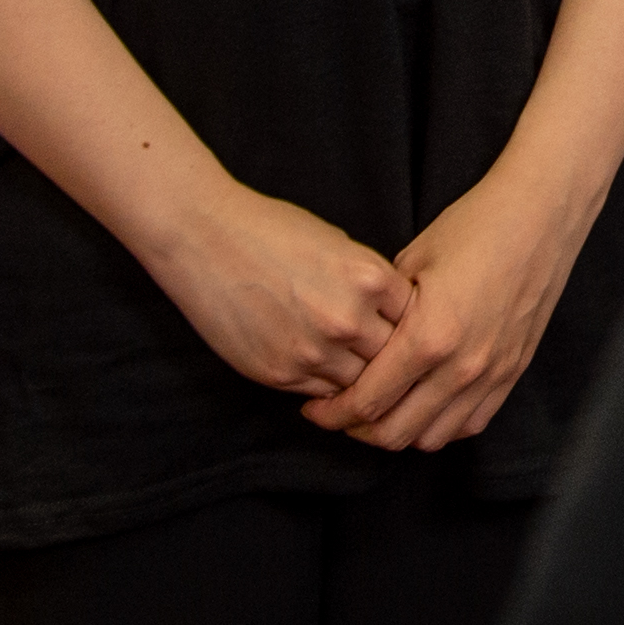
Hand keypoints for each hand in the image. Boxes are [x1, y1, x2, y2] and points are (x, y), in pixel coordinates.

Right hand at [143, 178, 412, 399]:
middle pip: (395, 359)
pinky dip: (329, 387)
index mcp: (370, 278)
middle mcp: (347, 319)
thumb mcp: (339, 245)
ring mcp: (313, 351)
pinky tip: (326, 373)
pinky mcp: (279, 373)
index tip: (413, 329)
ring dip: (363, 380)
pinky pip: (322, 393)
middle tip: (395, 363)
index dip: (417, 326)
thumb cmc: (273, 230)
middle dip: (396, 360)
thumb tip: (394, 315)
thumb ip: (370, 284)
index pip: (418, 320)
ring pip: (361, 385)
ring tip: (364, 374)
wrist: (205, 238)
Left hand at [301, 165, 593, 451]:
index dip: (332, 413)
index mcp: (429, 336)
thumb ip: (382, 312)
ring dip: (399, 432)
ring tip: (380, 412)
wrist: (540, 214)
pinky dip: (441, 425)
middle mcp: (462, 367)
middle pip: (395, 432)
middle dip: (356, 430)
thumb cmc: (474, 226)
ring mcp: (492, 374)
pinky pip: (470, 424)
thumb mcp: (411, 260)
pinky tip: (424, 406)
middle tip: (338, 414)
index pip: (367, 402)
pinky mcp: (512, 371)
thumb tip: (353, 343)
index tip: (314, 408)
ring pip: (432, 437)